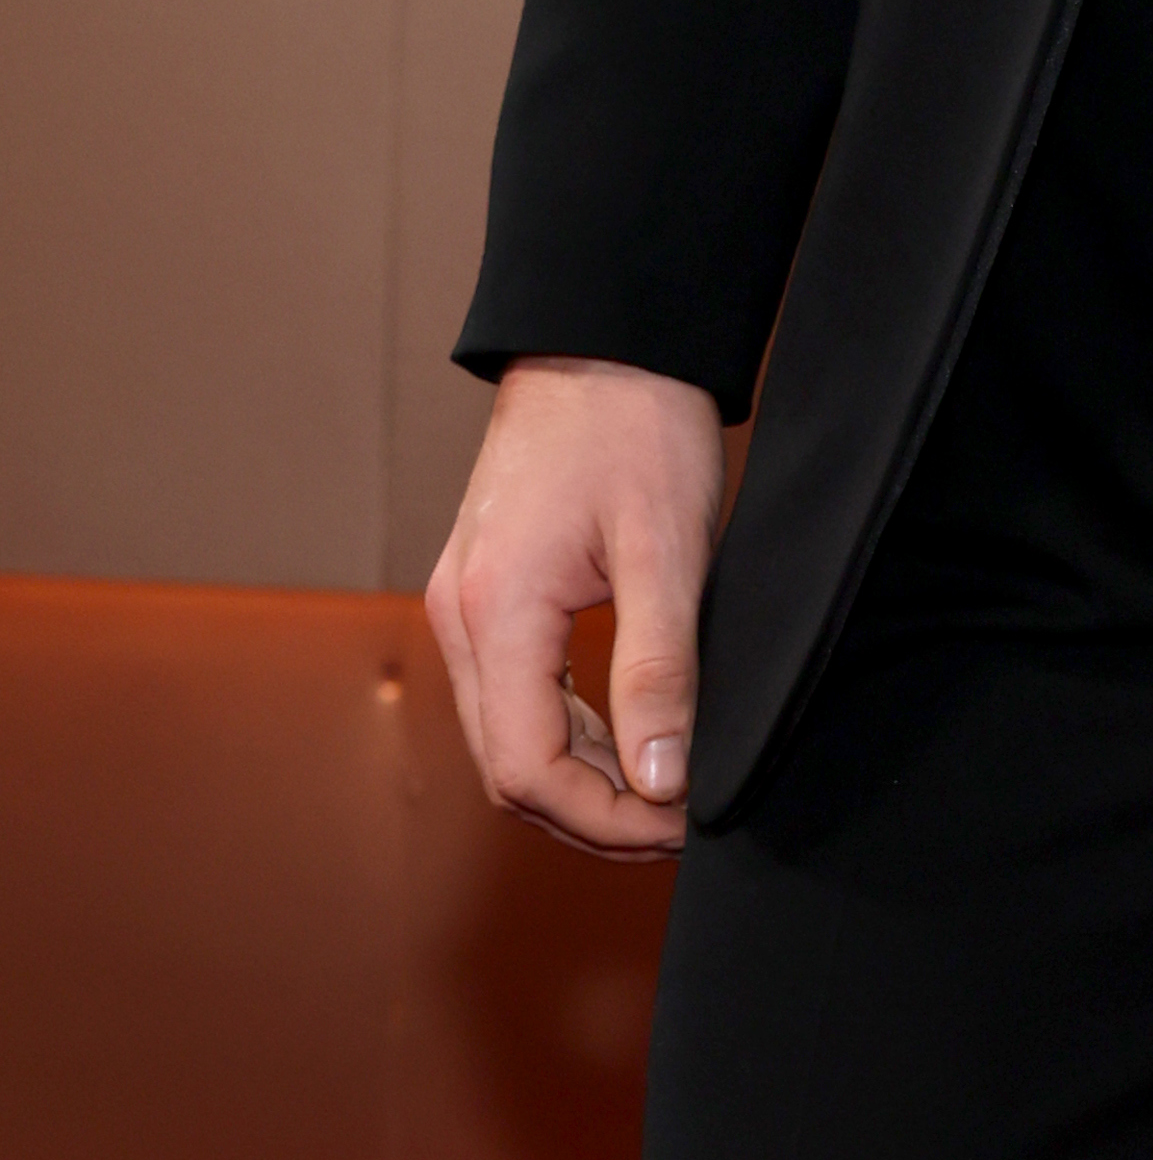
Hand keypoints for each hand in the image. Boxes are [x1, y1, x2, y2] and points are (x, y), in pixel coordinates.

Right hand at [425, 353, 724, 859]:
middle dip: (595, 814)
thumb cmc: (637, 424)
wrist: (605, 336)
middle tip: (683, 823)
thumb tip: (662, 780)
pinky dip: (568, 734)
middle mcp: (461, 618)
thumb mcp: (666, 550)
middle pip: (510, 770)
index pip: (529, 772)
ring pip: (509, 739)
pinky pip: (513, 696)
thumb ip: (660, 669)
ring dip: (583, 780)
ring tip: (666, 792)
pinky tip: (629, 738)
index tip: (683, 823)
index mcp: (494, 612)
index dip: (607, 819)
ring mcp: (466, 606)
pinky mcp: (487, 593)